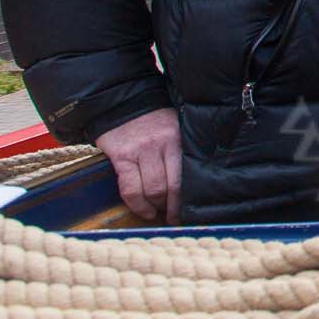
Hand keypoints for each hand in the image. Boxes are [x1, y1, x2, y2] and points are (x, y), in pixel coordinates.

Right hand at [94, 108, 181, 222]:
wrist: (122, 101)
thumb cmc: (154, 118)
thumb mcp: (176, 127)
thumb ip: (183, 150)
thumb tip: (196, 178)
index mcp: (178, 139)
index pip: (187, 176)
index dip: (188, 200)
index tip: (190, 212)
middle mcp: (162, 144)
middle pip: (172, 186)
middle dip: (173, 207)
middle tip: (173, 217)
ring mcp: (141, 151)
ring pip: (153, 190)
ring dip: (156, 207)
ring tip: (157, 213)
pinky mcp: (122, 156)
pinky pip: (130, 188)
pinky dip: (138, 205)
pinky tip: (144, 211)